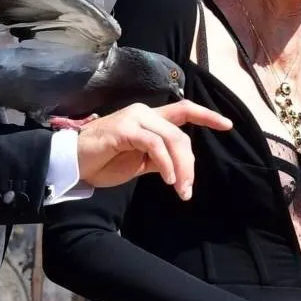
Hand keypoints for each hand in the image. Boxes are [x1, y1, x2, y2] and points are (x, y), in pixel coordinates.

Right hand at [74, 101, 231, 199]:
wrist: (73, 164)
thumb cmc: (104, 162)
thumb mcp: (139, 163)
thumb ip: (160, 159)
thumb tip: (180, 167)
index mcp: (150, 118)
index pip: (184, 110)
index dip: (207, 116)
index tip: (228, 125)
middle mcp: (144, 113)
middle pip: (181, 134)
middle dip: (190, 164)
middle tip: (187, 190)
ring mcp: (135, 119)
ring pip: (172, 139)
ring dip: (181, 167)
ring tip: (179, 189)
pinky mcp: (125, 129)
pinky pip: (155, 145)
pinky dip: (165, 163)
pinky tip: (167, 179)